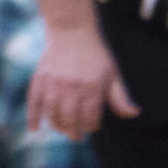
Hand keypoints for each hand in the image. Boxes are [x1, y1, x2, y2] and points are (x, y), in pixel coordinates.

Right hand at [28, 23, 136, 139]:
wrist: (72, 31)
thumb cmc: (96, 55)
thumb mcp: (113, 74)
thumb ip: (120, 97)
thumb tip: (133, 114)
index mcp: (92, 89)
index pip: (90, 119)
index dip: (91, 126)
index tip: (91, 125)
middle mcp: (72, 88)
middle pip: (70, 120)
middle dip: (73, 132)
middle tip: (75, 136)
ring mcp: (54, 84)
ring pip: (52, 114)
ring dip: (57, 126)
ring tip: (62, 129)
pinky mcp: (40, 79)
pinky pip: (34, 103)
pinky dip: (33, 117)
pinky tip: (35, 128)